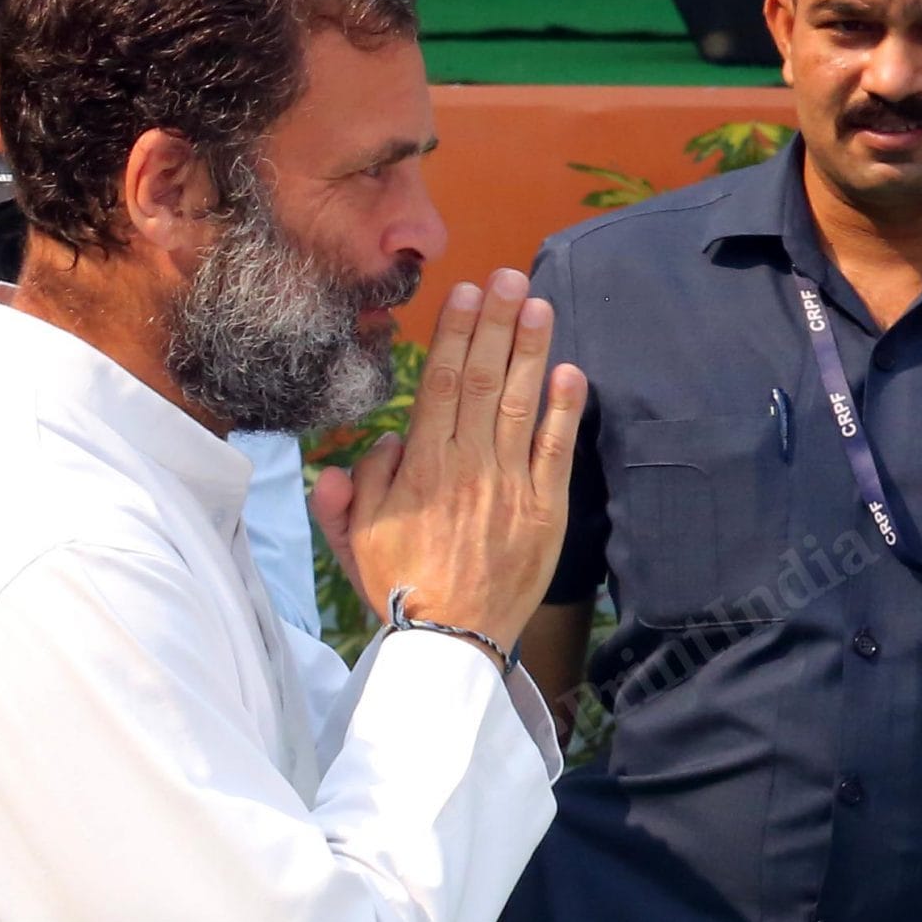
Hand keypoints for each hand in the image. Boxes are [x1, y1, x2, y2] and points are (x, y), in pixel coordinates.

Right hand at [310, 271, 585, 651]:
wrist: (451, 643)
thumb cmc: (401, 587)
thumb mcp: (354, 540)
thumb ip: (352, 490)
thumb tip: (370, 445)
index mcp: (421, 469)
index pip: (441, 385)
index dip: (456, 335)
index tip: (467, 294)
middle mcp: (468, 467)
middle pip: (484, 381)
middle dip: (497, 325)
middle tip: (511, 278)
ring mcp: (511, 486)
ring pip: (522, 405)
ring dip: (531, 351)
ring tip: (540, 306)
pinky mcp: (546, 510)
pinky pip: (556, 451)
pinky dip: (564, 410)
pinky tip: (569, 371)